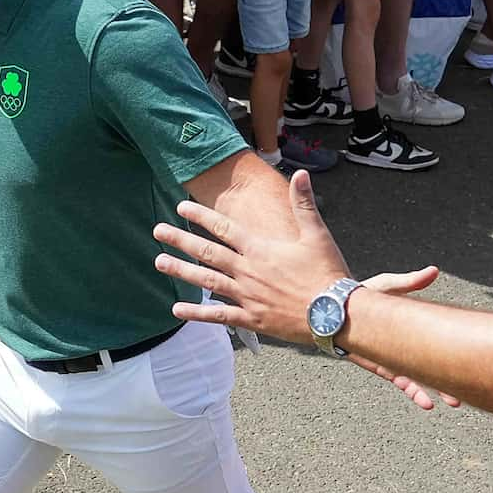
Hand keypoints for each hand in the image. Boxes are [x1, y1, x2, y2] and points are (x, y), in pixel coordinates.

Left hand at [154, 170, 456, 408]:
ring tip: (159, 262)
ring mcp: (246, 296)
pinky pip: (218, 315)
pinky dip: (197, 313)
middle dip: (180, 240)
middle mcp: (247, 271)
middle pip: (206, 252)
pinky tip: (177, 310)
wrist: (335, 314)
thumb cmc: (327, 272)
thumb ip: (303, 204)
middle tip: (157, 231)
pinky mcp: (251, 319)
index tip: (180, 207)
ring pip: (206, 281)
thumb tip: (301, 174)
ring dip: (181, 271)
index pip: (223, 228)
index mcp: (259, 249)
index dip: (200, 216)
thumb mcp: (317, 234)